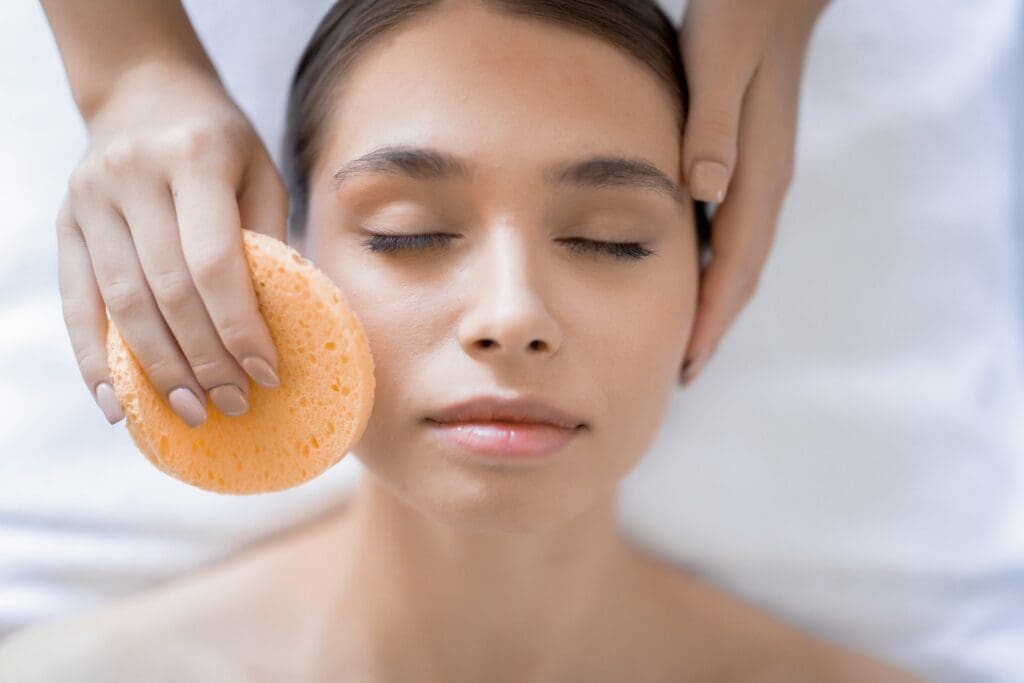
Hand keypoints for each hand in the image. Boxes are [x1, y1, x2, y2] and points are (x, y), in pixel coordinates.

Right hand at [57, 60, 287, 427]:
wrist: (144, 89)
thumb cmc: (221, 141)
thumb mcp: (261, 171)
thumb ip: (269, 238)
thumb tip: (290, 324)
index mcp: (194, 157)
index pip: (215, 261)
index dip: (240, 326)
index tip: (267, 374)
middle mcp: (132, 177)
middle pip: (168, 290)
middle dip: (205, 358)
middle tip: (234, 405)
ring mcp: (89, 201)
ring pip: (122, 304)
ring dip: (157, 368)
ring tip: (191, 411)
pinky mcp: (66, 226)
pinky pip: (77, 303)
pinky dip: (94, 359)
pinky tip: (117, 402)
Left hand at [678, 0, 828, 384]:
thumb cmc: (738, 20)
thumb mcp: (717, 66)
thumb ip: (710, 127)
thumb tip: (704, 190)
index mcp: (757, 173)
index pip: (735, 265)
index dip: (711, 318)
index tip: (687, 363)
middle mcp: (765, 183)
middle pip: (741, 274)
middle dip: (714, 326)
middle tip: (683, 371)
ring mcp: (762, 174)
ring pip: (740, 257)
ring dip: (716, 302)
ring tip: (687, 340)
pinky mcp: (750, 162)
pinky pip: (734, 232)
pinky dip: (715, 266)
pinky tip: (692, 274)